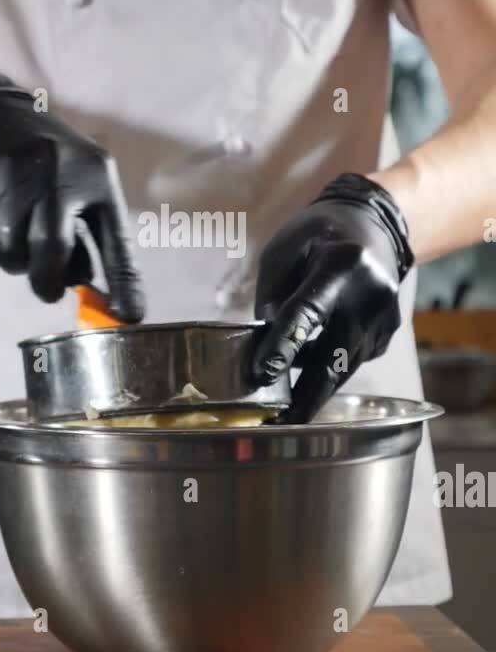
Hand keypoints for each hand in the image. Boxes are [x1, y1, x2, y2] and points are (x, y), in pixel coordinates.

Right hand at [0, 72, 144, 316]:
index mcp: (95, 174)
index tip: (129, 316)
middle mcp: (57, 171)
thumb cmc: (47, 159)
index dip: (123, 281)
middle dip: (47, 281)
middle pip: (51, 249)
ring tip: (17, 231)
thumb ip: (90, 232)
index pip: (115, 237)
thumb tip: (88, 285)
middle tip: (47, 288)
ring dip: (13, 257)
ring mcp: (14, 173)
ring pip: (10, 250)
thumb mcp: (82, 182)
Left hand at [252, 174, 414, 421]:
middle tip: (283, 422)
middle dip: (308, 394)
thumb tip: (267, 343)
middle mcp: (371, 293)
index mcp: (341, 263)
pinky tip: (310, 369)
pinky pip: (352, 361)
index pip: (308, 310)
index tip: (263, 371)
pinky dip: (329, 369)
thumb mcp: (283, 251)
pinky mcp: (388, 335)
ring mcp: (386, 317)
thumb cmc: (316, 237)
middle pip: (336, 355)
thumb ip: (272, 294)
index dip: (284, 343)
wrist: (372, 229)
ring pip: (345, 366)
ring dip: (315, 386)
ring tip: (288, 406)